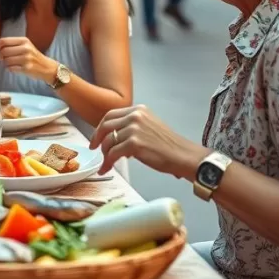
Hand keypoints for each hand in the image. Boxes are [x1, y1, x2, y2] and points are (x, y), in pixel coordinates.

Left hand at [0, 37, 56, 82]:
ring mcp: (26, 59)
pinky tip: (14, 68)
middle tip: (2, 58)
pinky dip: (9, 69)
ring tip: (10, 63)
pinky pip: (10, 68)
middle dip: (0, 56)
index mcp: (24, 40)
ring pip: (6, 60)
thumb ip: (12, 43)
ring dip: (5, 63)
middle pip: (3, 51)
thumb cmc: (32, 55)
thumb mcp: (25, 45)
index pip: (4, 41)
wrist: (46, 67)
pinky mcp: (26, 68)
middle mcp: (26, 48)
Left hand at [89, 105, 208, 176]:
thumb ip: (132, 127)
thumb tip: (115, 138)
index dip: (100, 127)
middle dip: (97, 139)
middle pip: (105, 126)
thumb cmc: (169, 146)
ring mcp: (133, 129)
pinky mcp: (134, 143)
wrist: (184, 156)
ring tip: (107, 163)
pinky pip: (113, 154)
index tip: (96, 137)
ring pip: (108, 141)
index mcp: (138, 110)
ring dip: (105, 154)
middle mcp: (135, 116)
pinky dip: (107, 163)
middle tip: (94, 149)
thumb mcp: (149, 127)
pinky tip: (107, 169)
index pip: (111, 115)